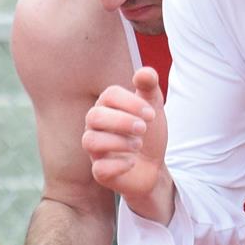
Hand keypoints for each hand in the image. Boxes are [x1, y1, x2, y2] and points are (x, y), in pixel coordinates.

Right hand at [84, 67, 170, 217]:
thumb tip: (145, 72)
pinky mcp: (101, 172)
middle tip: (143, 128)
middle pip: (95, 117)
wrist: (153, 166)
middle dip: (121, 121)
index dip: (131, 102)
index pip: (110, 95)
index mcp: (107, 107)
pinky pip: (99, 169)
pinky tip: (132, 162)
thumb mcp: (153, 108)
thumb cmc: (148, 133)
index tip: (151, 114)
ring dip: (118, 142)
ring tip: (138, 145)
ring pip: (91, 141)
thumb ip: (149, 88)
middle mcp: (96, 127)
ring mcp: (96, 150)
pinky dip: (118, 165)